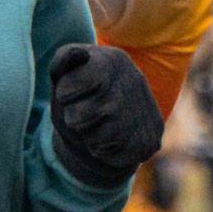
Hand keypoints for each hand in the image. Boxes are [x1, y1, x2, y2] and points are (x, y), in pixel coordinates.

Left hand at [48, 43, 167, 190]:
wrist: (106, 124)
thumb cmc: (77, 94)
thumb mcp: (63, 75)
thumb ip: (62, 61)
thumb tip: (78, 56)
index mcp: (113, 60)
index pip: (71, 89)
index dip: (65, 96)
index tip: (71, 92)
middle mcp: (134, 83)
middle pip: (79, 118)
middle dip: (74, 119)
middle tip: (85, 111)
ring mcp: (145, 113)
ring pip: (96, 139)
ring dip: (89, 137)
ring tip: (99, 125)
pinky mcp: (150, 141)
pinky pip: (111, 156)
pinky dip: (103, 151)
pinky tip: (111, 139)